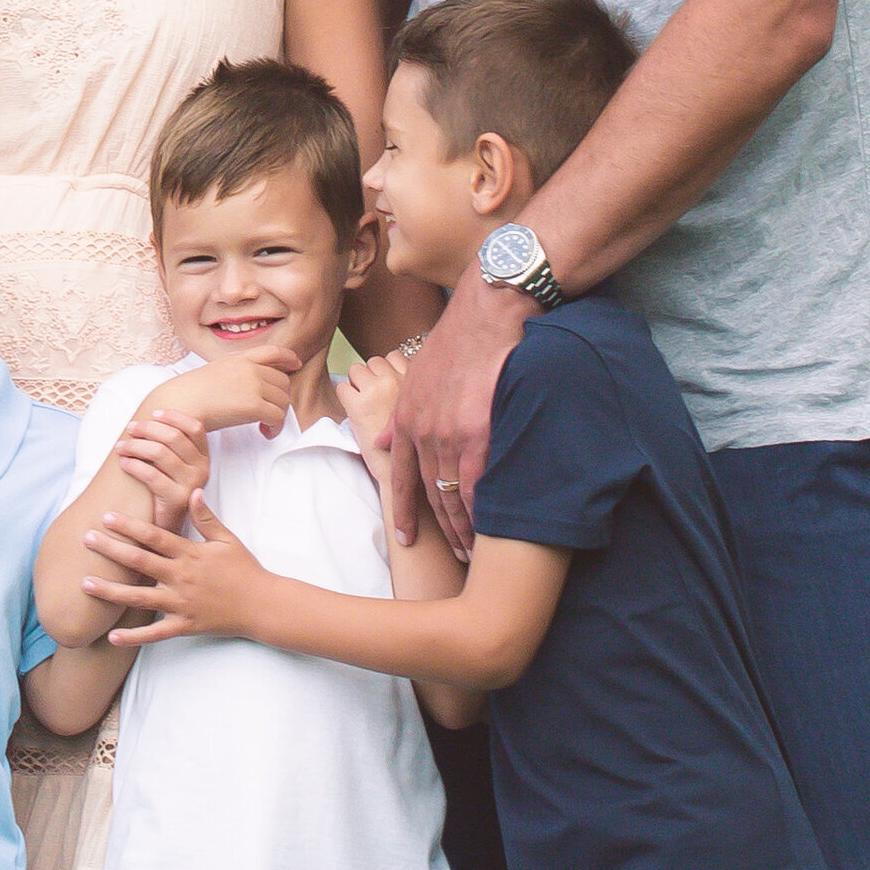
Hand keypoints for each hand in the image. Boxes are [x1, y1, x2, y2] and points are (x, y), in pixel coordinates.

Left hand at [81, 500, 265, 644]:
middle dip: (111, 550)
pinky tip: (112, 636)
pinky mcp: (184, 626)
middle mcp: (181, 578)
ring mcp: (181, 604)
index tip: (107, 517)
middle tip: (86, 539)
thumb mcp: (227, 539)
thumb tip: (192, 491)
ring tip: (85, 584)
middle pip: (140, 562)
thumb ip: (206, 517)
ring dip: (111, 591)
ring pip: (139, 598)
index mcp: (190, 554)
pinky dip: (134, 637)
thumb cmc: (245, 570)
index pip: (155, 536)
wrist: (263, 605)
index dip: (130, 526)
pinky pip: (155, 634)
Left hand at [115, 408, 209, 526]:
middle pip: (174, 437)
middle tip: (130, 429)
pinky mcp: (177, 499)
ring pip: (161, 453)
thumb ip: (168, 446)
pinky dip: (134, 465)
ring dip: (136, 446)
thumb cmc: (163, 492)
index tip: (153, 413)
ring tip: (121, 447)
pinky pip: (152, 475)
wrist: (167, 530)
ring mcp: (192, 485)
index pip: (195, 427)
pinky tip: (124, 464)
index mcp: (203, 458)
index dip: (174, 416)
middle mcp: (202, 469)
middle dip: (148, 429)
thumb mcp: (172, 467)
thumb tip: (146, 419)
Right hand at [177, 349, 299, 437]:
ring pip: (283, 401)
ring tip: (266, 425)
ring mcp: (253, 385)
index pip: (273, 352)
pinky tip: (265, 432)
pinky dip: (275, 427)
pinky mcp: (254, 405)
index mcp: (240, 358)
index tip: (295, 364)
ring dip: (278, 415)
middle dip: (280, 398)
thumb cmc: (192, 393)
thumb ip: (237, 371)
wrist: (182, 403)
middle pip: (283, 382)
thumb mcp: (216, 370)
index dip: (288, 358)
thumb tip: (253, 383)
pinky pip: (278, 417)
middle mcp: (250, 369)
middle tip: (270, 413)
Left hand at [337, 342, 413, 467]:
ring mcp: (376, 391)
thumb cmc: (411, 444)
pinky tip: (355, 413)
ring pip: (356, 370)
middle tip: (373, 399)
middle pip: (374, 361)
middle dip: (370, 376)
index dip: (386, 370)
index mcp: (414, 381)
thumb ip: (408, 388)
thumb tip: (391, 372)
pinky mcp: (358, 404)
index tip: (386, 387)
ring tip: (364, 406)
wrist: (401, 470)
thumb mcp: (418, 408)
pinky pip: (342, 387)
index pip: (394, 356)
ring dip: (356, 384)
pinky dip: (345, 398)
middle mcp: (396, 381)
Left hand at [389, 272, 529, 556]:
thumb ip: (400, 414)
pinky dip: (483, 510)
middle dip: (438, 530)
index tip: (405, 540)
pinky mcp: (477, 430)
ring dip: (463, 528)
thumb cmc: (459, 338)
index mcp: (406, 418)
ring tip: (473, 555)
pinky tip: (490, 529)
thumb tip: (380, 444)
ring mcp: (448, 433)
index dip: (403, 511)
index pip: (399, 476)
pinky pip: (477, 482)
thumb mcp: (417, 375)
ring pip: (452, 494)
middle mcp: (422, 430)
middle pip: (428, 494)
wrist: (487, 310)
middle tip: (450, 560)